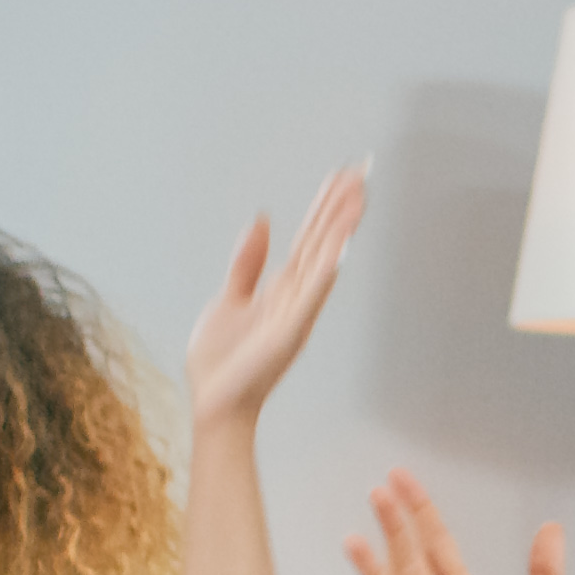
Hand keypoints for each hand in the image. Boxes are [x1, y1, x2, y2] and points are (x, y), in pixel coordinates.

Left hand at [185, 162, 367, 432]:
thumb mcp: (230, 298)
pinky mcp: (288, 333)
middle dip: (340, 208)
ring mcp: (295, 315)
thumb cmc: (221, 362)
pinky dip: (325, 273)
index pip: (309, 239)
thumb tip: (261, 220)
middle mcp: (296, 298)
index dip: (324, 207)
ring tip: (357, 198)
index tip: (342, 177)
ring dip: (340, 230)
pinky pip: (310, 297)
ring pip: (322, 262)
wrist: (213, 403)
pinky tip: (338, 248)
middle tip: (362, 172)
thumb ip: (248, 262)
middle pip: (322, 243)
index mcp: (282, 289)